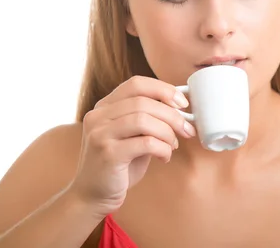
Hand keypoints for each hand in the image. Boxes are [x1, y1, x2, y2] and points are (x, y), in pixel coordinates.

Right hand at [68, 75, 195, 215]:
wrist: (92, 196)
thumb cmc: (119, 164)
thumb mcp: (132, 135)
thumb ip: (148, 118)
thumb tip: (180, 107)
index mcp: (104, 106)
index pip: (136, 84)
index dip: (163, 89)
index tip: (183, 103)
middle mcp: (98, 116)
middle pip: (143, 102)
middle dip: (172, 115)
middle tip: (187, 129)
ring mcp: (100, 134)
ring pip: (144, 120)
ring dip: (168, 132)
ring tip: (173, 145)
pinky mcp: (108, 154)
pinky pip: (146, 143)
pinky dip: (163, 148)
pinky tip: (164, 157)